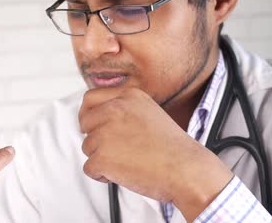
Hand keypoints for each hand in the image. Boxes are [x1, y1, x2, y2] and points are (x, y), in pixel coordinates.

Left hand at [79, 87, 232, 220]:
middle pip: (85, 123)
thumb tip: (102, 119)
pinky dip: (103, 175)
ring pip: (87, 147)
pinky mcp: (102, 156)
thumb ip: (125, 110)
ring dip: (102, 158)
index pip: (90, 98)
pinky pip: (90, 168)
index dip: (88, 114)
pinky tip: (125, 173)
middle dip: (94, 137)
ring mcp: (105, 132)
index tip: (91, 125)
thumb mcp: (150, 113)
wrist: (186, 169)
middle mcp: (114, 109)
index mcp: (128, 96)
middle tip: (111, 148)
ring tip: (129, 161)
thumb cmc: (173, 148)